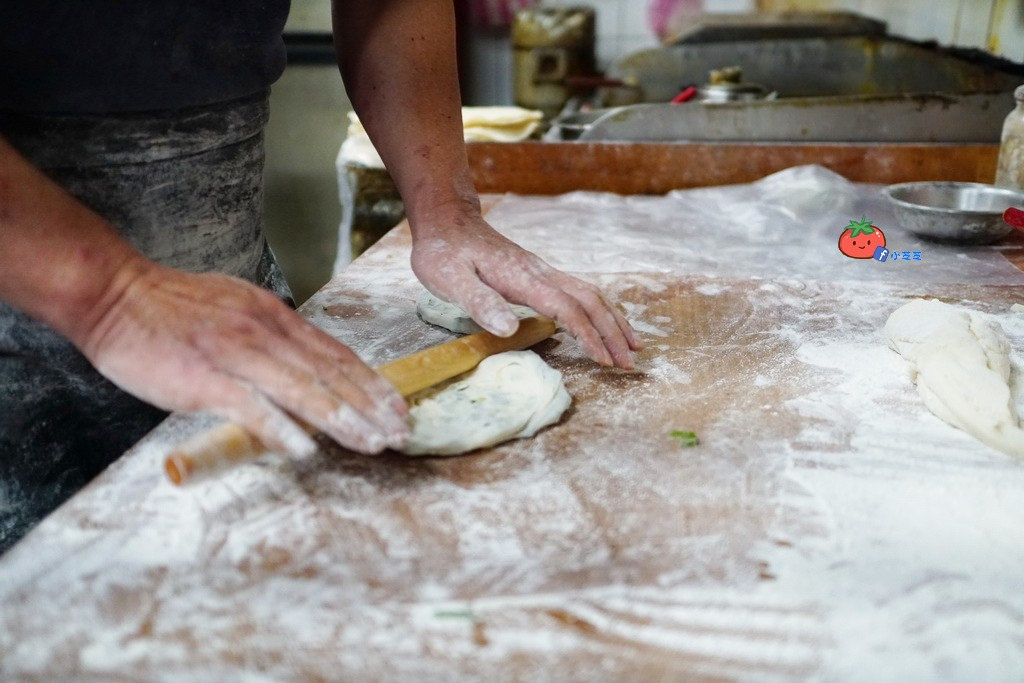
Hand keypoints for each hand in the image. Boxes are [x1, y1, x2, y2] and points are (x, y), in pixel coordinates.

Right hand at [77, 260, 408, 455]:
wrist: (115, 293)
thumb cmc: (174, 308)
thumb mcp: (239, 310)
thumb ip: (274, 339)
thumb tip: (308, 368)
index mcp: (275, 317)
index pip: (336, 354)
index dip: (372, 384)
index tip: (397, 407)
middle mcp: (265, 332)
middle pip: (331, 374)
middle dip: (371, 406)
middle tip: (400, 434)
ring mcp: (236, 353)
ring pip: (303, 390)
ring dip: (343, 419)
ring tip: (372, 443)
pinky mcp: (204, 377)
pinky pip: (250, 406)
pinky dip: (281, 428)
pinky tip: (305, 449)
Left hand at [410, 209, 641, 368]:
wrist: (447, 220)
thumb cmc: (444, 253)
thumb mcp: (449, 279)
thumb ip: (480, 303)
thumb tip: (510, 329)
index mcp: (523, 278)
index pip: (566, 309)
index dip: (588, 336)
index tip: (604, 362)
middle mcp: (541, 273)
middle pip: (590, 301)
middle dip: (613, 333)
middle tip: (630, 364)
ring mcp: (543, 272)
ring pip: (591, 294)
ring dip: (614, 321)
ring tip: (632, 346)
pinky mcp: (539, 274)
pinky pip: (580, 292)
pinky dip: (600, 310)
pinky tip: (605, 323)